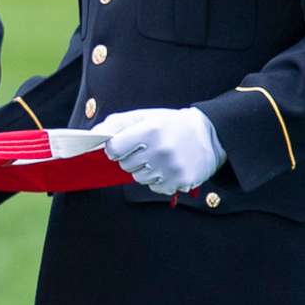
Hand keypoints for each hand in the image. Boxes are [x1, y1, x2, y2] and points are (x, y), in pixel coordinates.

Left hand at [94, 107, 225, 195]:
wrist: (212, 134)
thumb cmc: (172, 124)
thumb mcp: (145, 116)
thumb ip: (116, 124)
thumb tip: (92, 135)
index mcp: (150, 130)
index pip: (113, 149)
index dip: (116, 148)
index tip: (124, 145)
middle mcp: (161, 150)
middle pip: (125, 165)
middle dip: (132, 158)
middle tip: (149, 149)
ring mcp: (172, 168)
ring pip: (139, 178)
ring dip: (146, 170)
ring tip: (161, 157)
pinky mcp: (181, 181)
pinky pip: (155, 188)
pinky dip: (159, 181)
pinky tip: (170, 167)